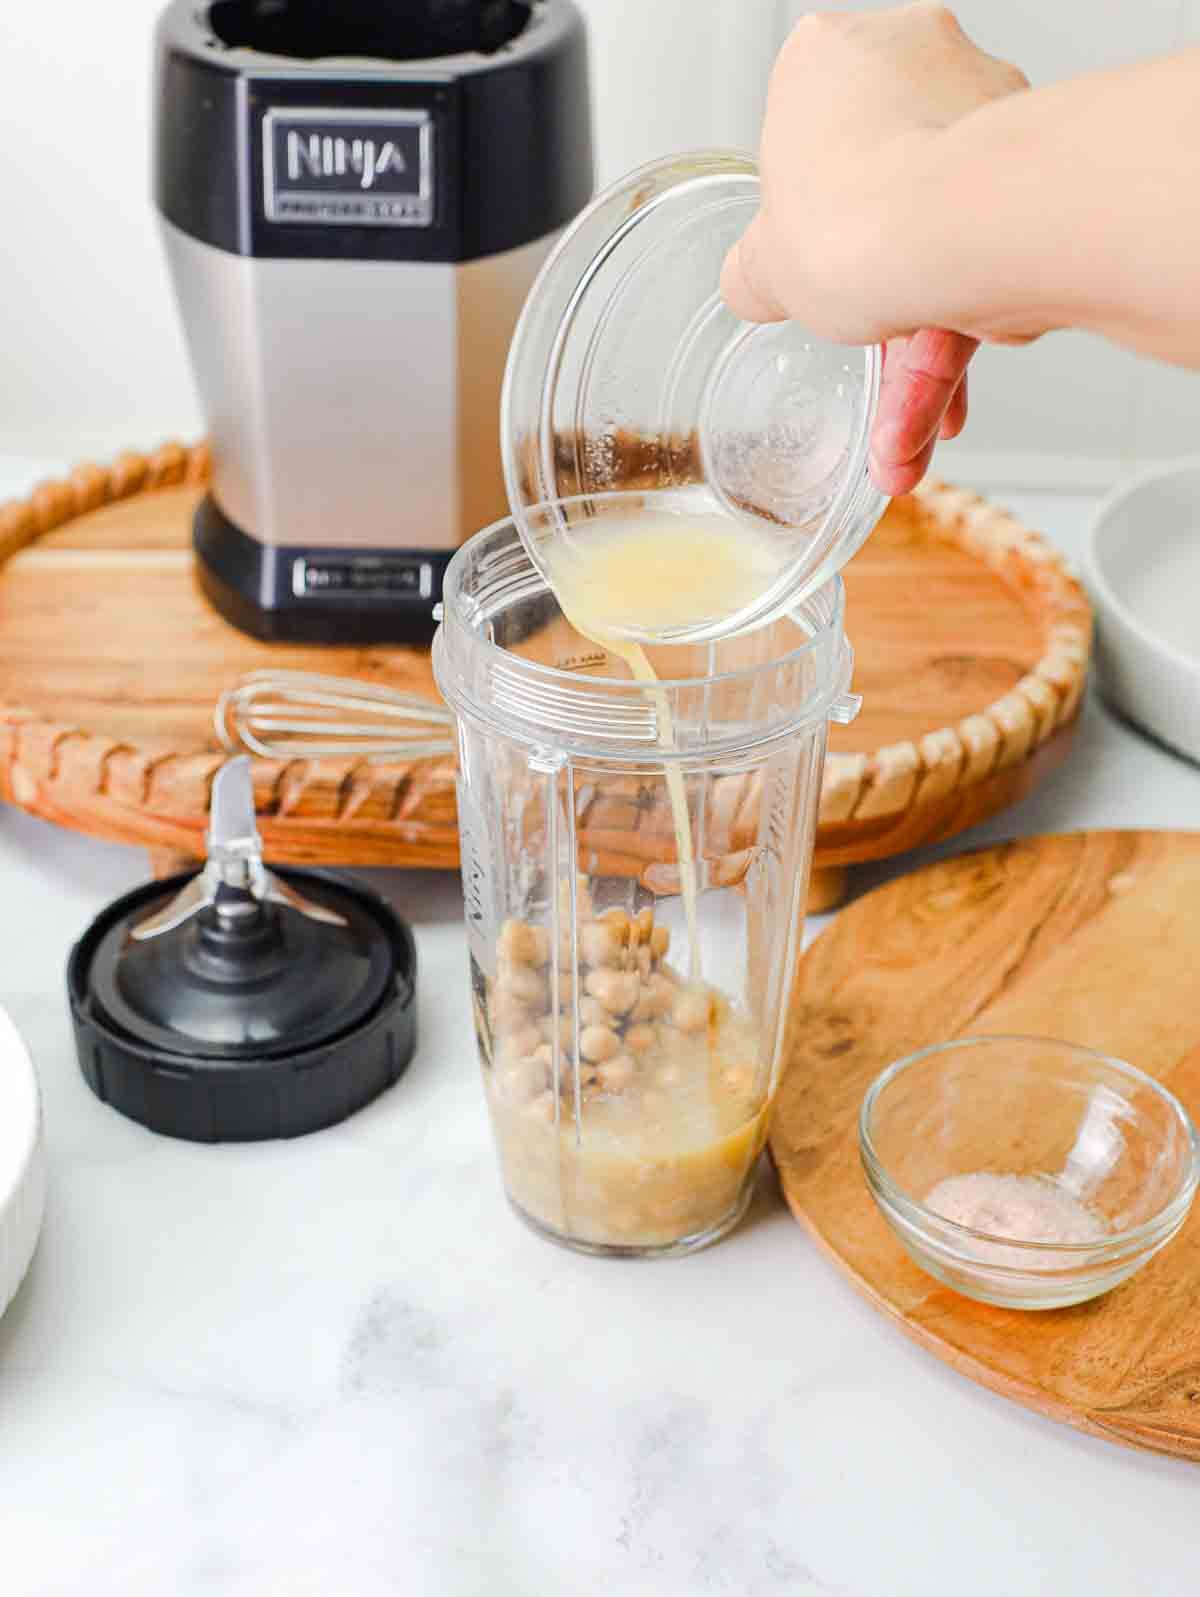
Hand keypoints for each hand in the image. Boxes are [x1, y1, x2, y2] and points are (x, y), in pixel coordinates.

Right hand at [721, 3, 1027, 493]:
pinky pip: (985, 261)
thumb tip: (754, 285)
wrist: (963, 233)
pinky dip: (963, 339)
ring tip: (902, 430)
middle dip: (877, 301)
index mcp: (830, 59)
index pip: (808, 137)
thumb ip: (757, 273)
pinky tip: (937, 413)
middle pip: (883, 196)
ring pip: (940, 242)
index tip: (806, 263)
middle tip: (863, 360)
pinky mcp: (1033, 170)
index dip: (805, 218)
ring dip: (920, 352)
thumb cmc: (859, 215)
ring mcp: (983, 112)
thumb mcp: (765, 267)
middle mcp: (918, 62)